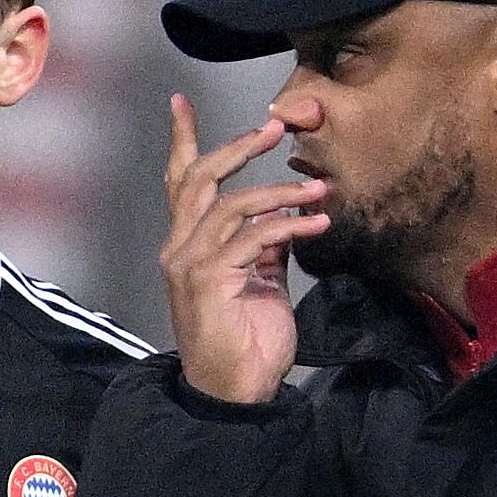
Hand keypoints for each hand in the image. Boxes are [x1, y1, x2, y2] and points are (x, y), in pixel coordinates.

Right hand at [160, 96, 327, 405]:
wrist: (236, 392)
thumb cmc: (246, 344)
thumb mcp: (261, 283)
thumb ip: (264, 247)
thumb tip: (284, 217)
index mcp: (187, 247)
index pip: (180, 183)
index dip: (182, 141)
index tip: (181, 104)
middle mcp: (180, 250)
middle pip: (201, 179)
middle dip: (238, 146)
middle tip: (275, 126)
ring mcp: (191, 264)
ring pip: (231, 204)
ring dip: (280, 191)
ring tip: (317, 188)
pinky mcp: (210, 281)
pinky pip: (252, 238)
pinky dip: (288, 226)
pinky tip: (316, 224)